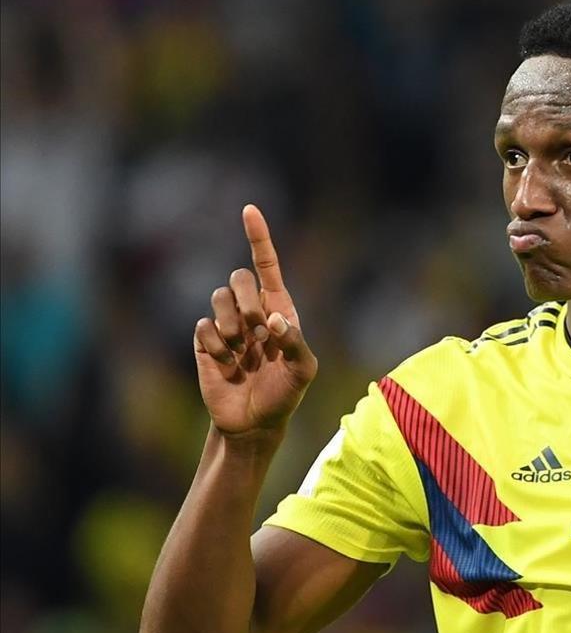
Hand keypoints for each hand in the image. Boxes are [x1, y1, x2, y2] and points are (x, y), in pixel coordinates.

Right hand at [193, 205, 317, 438]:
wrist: (255, 422)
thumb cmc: (285, 395)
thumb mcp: (303, 371)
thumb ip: (295, 342)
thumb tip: (274, 319)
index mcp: (279, 309)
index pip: (267, 266)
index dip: (258, 237)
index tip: (249, 210)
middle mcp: (252, 311)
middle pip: (239, 277)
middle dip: (248, 302)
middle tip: (258, 333)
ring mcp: (227, 325)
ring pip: (218, 297)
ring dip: (233, 326)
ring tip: (243, 353)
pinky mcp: (206, 341)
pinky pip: (204, 327)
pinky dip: (218, 347)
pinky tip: (229, 366)